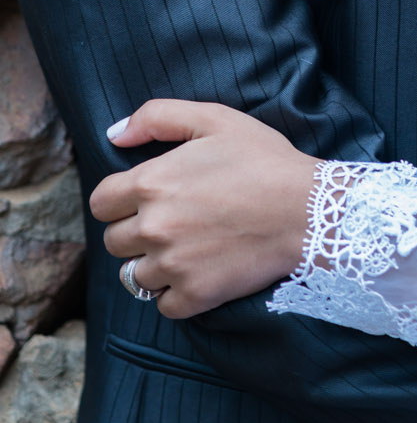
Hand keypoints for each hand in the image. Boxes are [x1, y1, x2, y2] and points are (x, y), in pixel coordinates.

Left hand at [89, 101, 318, 319]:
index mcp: (151, 182)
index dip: (121, 201)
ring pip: (135, 276)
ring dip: (155, 265)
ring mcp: (173, 264)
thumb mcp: (216, 119)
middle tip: (174, 224)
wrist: (310, 210)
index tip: (145, 201)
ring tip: (187, 251)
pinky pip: (164, 306)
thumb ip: (158, 116)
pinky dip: (177, 295)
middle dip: (136, 233)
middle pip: (114, 242)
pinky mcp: (196, 295)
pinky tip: (199, 274)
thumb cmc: (265, 161)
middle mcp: (153, 226)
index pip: (101, 203)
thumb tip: (115, 135)